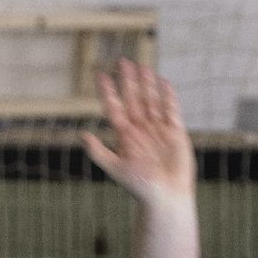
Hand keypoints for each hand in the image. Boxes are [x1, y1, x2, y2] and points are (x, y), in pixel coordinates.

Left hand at [80, 59, 194, 204]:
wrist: (166, 196)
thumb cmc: (140, 187)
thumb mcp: (116, 168)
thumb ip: (98, 152)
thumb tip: (82, 134)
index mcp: (124, 136)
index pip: (114, 108)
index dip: (108, 92)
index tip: (101, 75)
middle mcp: (140, 130)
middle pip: (133, 99)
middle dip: (128, 81)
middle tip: (123, 61)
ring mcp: (158, 129)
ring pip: (151, 101)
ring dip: (147, 84)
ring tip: (142, 66)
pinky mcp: (175, 132)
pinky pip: (171, 110)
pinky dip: (168, 97)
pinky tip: (164, 82)